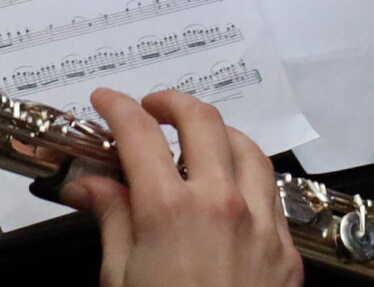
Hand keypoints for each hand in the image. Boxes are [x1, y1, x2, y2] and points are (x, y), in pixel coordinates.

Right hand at [59, 88, 301, 286]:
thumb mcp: (120, 278)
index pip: (140, 133)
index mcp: (170, 210)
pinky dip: (249, 174)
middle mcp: (221, 205)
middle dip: (172, 103)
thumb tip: (88, 184)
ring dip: (217, 132)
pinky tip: (231, 185)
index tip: (106, 103)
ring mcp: (260, 225)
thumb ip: (111, 219)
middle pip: (202, 121)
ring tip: (193, 139)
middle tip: (150, 108)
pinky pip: (272, 191)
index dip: (118, 108)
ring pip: (247, 147)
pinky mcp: (285, 250)